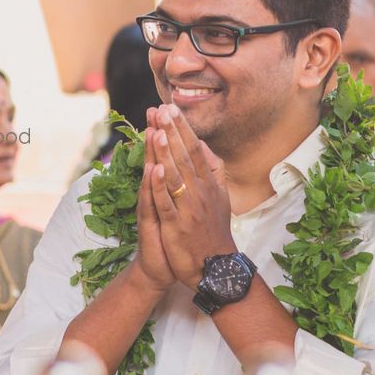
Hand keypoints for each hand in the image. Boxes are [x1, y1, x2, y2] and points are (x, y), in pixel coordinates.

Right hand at [134, 119, 177, 293]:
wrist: (165, 269)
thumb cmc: (178, 236)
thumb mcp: (185, 204)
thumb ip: (189, 178)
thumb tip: (196, 154)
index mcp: (166, 187)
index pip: (166, 153)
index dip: (168, 131)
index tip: (168, 106)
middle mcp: (156, 193)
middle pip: (156, 158)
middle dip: (157, 133)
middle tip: (155, 108)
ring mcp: (152, 208)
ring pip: (151, 176)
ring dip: (153, 154)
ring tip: (154, 130)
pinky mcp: (152, 224)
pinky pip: (153, 202)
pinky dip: (154, 186)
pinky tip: (154, 170)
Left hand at [148, 105, 233, 289]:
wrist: (215, 267)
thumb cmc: (214, 231)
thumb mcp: (220, 196)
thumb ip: (213, 171)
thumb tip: (205, 146)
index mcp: (208, 184)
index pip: (194, 150)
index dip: (182, 129)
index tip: (171, 108)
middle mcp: (200, 192)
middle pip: (184, 157)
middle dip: (172, 132)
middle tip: (161, 108)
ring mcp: (188, 208)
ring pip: (175, 175)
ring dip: (166, 151)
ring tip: (157, 128)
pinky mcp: (176, 225)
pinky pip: (167, 202)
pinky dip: (160, 185)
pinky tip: (154, 168)